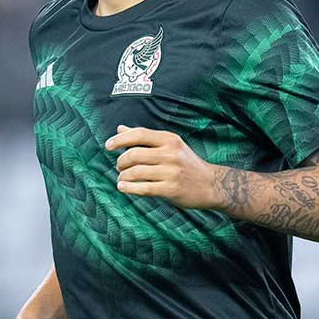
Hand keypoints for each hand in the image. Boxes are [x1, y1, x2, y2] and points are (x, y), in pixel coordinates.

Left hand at [105, 125, 221, 209]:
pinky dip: (129, 188)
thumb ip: (145, 138)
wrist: (211, 184)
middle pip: (134, 155)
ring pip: (136, 172)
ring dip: (123, 176)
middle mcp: (171, 154)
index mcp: (170, 139)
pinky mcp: (171, 190)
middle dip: (121, 162)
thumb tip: (120, 129)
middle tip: (119, 167)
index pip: (139, 134)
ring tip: (121, 178)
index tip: (108, 146)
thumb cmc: (187, 164)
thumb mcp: (170, 145)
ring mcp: (171, 172)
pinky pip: (143, 188)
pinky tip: (123, 187)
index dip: (120, 139)